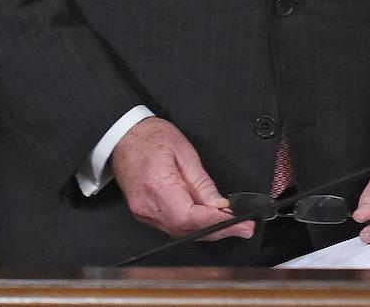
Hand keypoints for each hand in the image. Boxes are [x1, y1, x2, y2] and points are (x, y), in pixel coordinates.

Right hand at [111, 117, 252, 241]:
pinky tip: (210, 221)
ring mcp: (144, 213)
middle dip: (219, 231)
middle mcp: (148, 206)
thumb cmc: (152, 138)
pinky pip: (173, 226)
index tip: (238, 222)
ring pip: (180, 232)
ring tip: (234, 226)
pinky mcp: (145, 214)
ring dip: (208, 231)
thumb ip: (202, 182)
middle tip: (244, 229)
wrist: (124, 138)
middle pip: (186, 229)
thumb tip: (220, 205)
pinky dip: (194, 226)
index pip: (189, 216)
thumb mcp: (185, 152)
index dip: (215, 222)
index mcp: (158, 185)